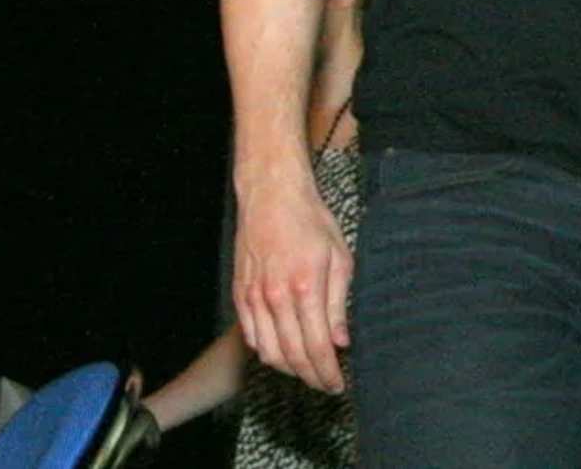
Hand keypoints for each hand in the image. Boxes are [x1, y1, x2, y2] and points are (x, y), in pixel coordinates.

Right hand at [232, 169, 351, 392]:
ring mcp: (253, 298)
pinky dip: (267, 353)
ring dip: (289, 369)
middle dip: (311, 377)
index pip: (317, 346)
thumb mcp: (339, 257)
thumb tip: (341, 341)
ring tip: (308, 372)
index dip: (328, 372)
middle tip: (327, 384)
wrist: (272, 196)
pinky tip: (283, 354)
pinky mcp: (240, 295)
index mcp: (305, 287)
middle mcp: (275, 297)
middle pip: (292, 356)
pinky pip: (251, 337)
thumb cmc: (311, 221)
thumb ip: (339, 303)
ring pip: (268, 352)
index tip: (338, 384)